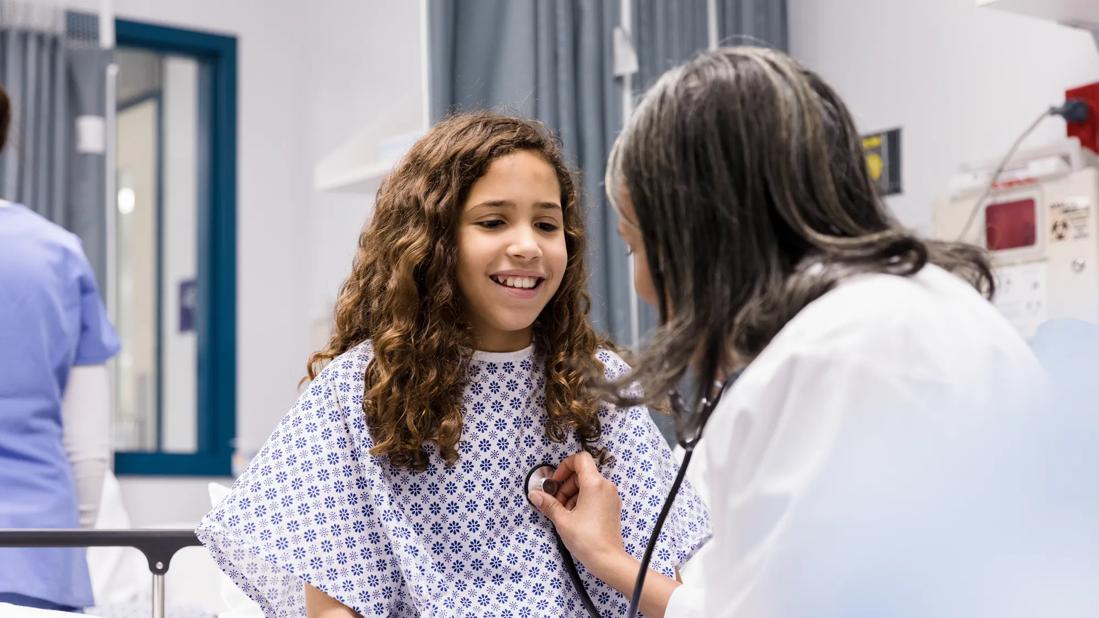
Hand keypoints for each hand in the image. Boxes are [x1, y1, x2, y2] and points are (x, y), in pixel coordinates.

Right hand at [528, 451, 628, 578]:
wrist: (608, 559)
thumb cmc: (586, 539)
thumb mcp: (562, 520)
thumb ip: (548, 504)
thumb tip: (534, 494)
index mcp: (594, 484)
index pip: (580, 459)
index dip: (564, 466)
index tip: (555, 482)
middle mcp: (606, 486)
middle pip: (582, 473)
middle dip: (566, 485)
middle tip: (556, 503)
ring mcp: (611, 496)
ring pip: (588, 485)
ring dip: (573, 494)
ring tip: (565, 513)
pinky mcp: (612, 507)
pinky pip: (595, 494)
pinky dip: (583, 500)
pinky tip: (575, 517)